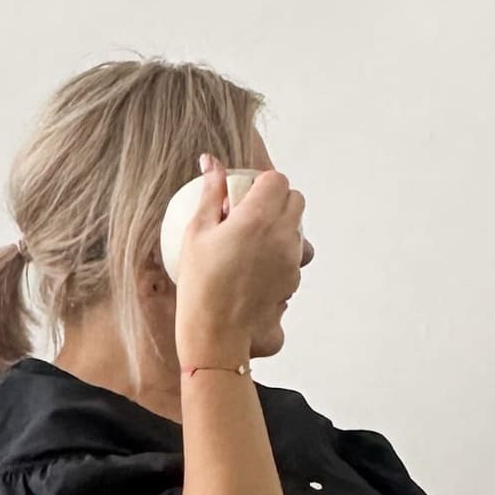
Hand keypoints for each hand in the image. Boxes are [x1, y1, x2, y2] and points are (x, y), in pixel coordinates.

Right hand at [173, 156, 306, 368]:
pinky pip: (294, 257)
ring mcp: (291, 261)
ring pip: (298, 230)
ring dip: (281, 228)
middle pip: (296, 200)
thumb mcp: (196, 232)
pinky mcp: (293, 281)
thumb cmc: (200, 283)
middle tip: (249, 213)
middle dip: (277, 200)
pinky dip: (280, 255)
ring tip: (252, 243)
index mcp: (257, 218)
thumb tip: (210, 162)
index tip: (245, 192)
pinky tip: (254, 268)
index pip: (278, 180)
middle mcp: (282, 236)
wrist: (216, 332)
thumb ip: (210, 193)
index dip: (263, 181)